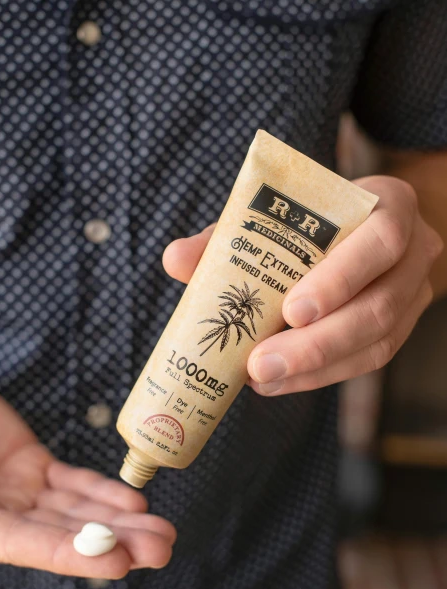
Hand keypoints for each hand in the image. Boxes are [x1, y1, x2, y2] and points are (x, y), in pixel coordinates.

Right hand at [0, 360, 174, 575]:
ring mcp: (14, 490)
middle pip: (57, 536)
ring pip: (74, 512)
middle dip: (110, 543)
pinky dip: (105, 492)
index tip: (115, 560)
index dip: (67, 553)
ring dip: (119, 523)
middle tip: (160, 550)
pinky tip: (136, 502)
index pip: (16, 545)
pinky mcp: (30, 464)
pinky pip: (73, 481)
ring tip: (164, 533)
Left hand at [163, 177, 442, 394]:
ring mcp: (413, 294)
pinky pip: (367, 360)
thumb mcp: (278, 212)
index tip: (291, 310)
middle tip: (261, 364)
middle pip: (379, 306)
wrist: (364, 226)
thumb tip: (175, 260)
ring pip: (377, 342)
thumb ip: (230, 233)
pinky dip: (320, 375)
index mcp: (390, 206)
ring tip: (263, 379)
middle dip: (317, 343)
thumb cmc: (314, 215)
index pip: (380, 241)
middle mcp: (414, 252)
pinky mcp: (399, 327)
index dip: (339, 278)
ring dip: (316, 367)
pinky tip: (280, 382)